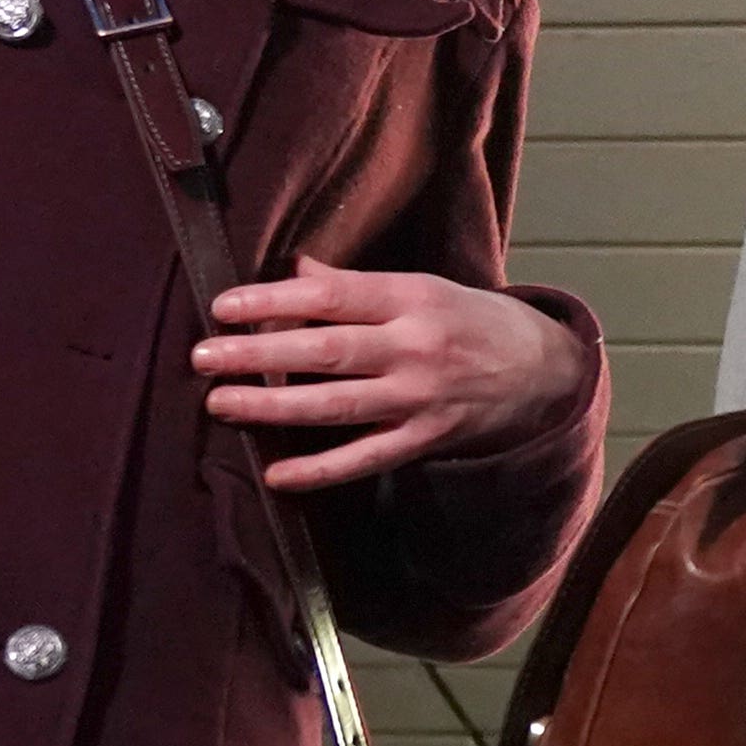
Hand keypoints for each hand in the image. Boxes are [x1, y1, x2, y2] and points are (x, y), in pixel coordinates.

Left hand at [199, 262, 585, 490]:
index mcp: (410, 298)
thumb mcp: (419, 288)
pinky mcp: (424, 438)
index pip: (331, 296)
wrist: (542, 371)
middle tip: (204, 356)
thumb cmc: (469, 321)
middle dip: (258, 353)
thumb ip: (354, 286)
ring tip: (221, 402)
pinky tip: (277, 474)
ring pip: (336, 404)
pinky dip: (319, 469)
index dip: (273, 301)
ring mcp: (420, 397)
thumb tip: (294, 271)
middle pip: (326, 351)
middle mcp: (415, 347)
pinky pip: (364, 458)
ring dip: (273, 406)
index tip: (222, 306)